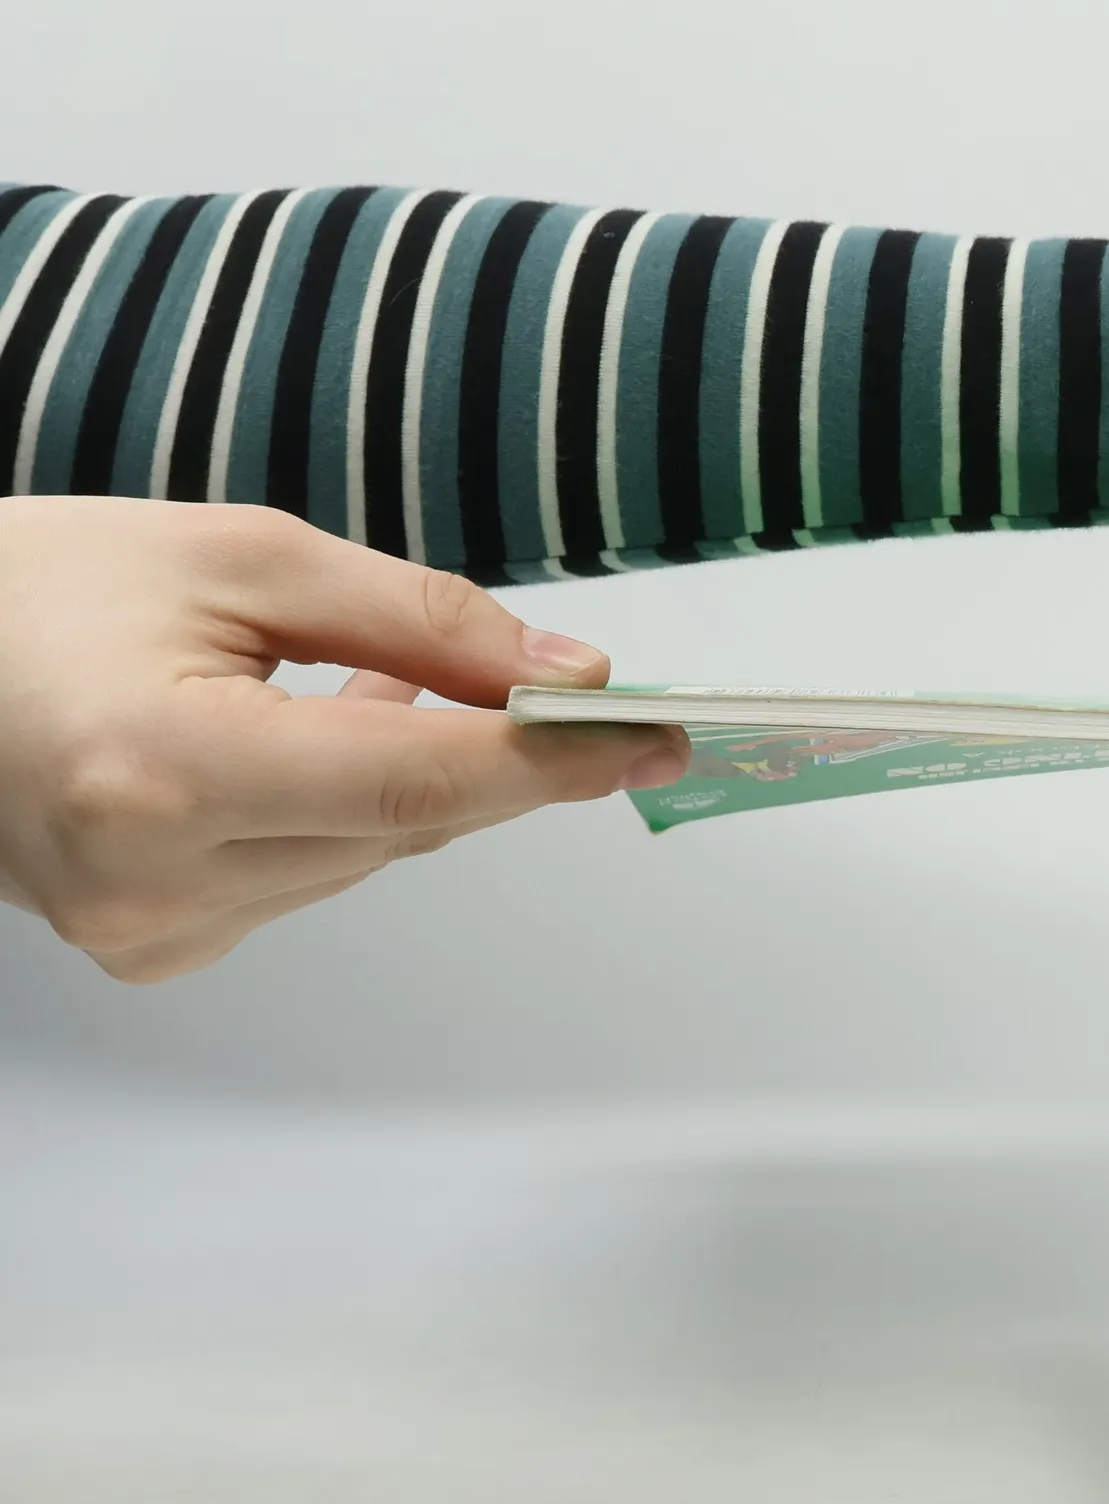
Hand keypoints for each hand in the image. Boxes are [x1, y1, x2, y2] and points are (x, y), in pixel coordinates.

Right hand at [0, 498, 688, 981]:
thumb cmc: (43, 588)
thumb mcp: (245, 556)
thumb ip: (418, 622)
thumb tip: (565, 678)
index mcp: (160, 768)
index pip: (415, 780)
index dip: (551, 760)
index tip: (654, 736)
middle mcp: (152, 881)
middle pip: (406, 823)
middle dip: (500, 757)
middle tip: (579, 697)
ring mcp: (149, 931)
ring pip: (371, 853)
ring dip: (419, 775)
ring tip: (390, 682)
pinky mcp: (157, 946)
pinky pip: (314, 875)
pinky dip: (351, 809)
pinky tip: (322, 737)